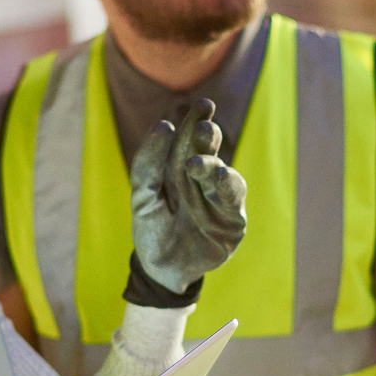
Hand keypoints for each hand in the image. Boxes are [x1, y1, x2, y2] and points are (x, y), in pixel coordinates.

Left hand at [129, 98, 246, 295]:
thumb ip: (147, 164)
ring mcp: (220, 199)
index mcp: (180, 169)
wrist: (162, 270)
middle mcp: (203, 179)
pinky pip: (233, 198)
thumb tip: (164, 124)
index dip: (196, 120)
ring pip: (223, 173)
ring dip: (213, 165)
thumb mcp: (142, 196)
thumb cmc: (151, 229)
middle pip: (210, 151)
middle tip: (204, 125)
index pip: (190, 139)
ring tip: (196, 164)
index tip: (202, 105)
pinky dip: (227, 185)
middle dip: (208, 136)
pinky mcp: (233, 219)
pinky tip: (218, 177)